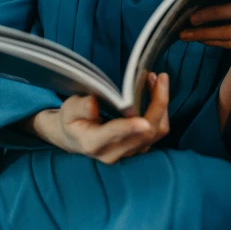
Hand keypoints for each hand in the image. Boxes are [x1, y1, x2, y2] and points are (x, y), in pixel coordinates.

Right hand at [28, 72, 169, 163]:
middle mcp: (113, 152)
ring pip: (155, 133)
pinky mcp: (138, 147)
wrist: (75, 137)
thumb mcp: (69, 110)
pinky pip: (157, 131)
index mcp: (92, 143)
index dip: (129, 128)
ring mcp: (128, 152)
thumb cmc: (72, 120)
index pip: (114, 135)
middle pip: (144, 134)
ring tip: (158, 79)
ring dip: (161, 105)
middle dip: (157, 104)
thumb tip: (93, 104)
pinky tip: (156, 90)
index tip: (143, 121)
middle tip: (160, 77)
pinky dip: (161, 110)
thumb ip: (80, 107)